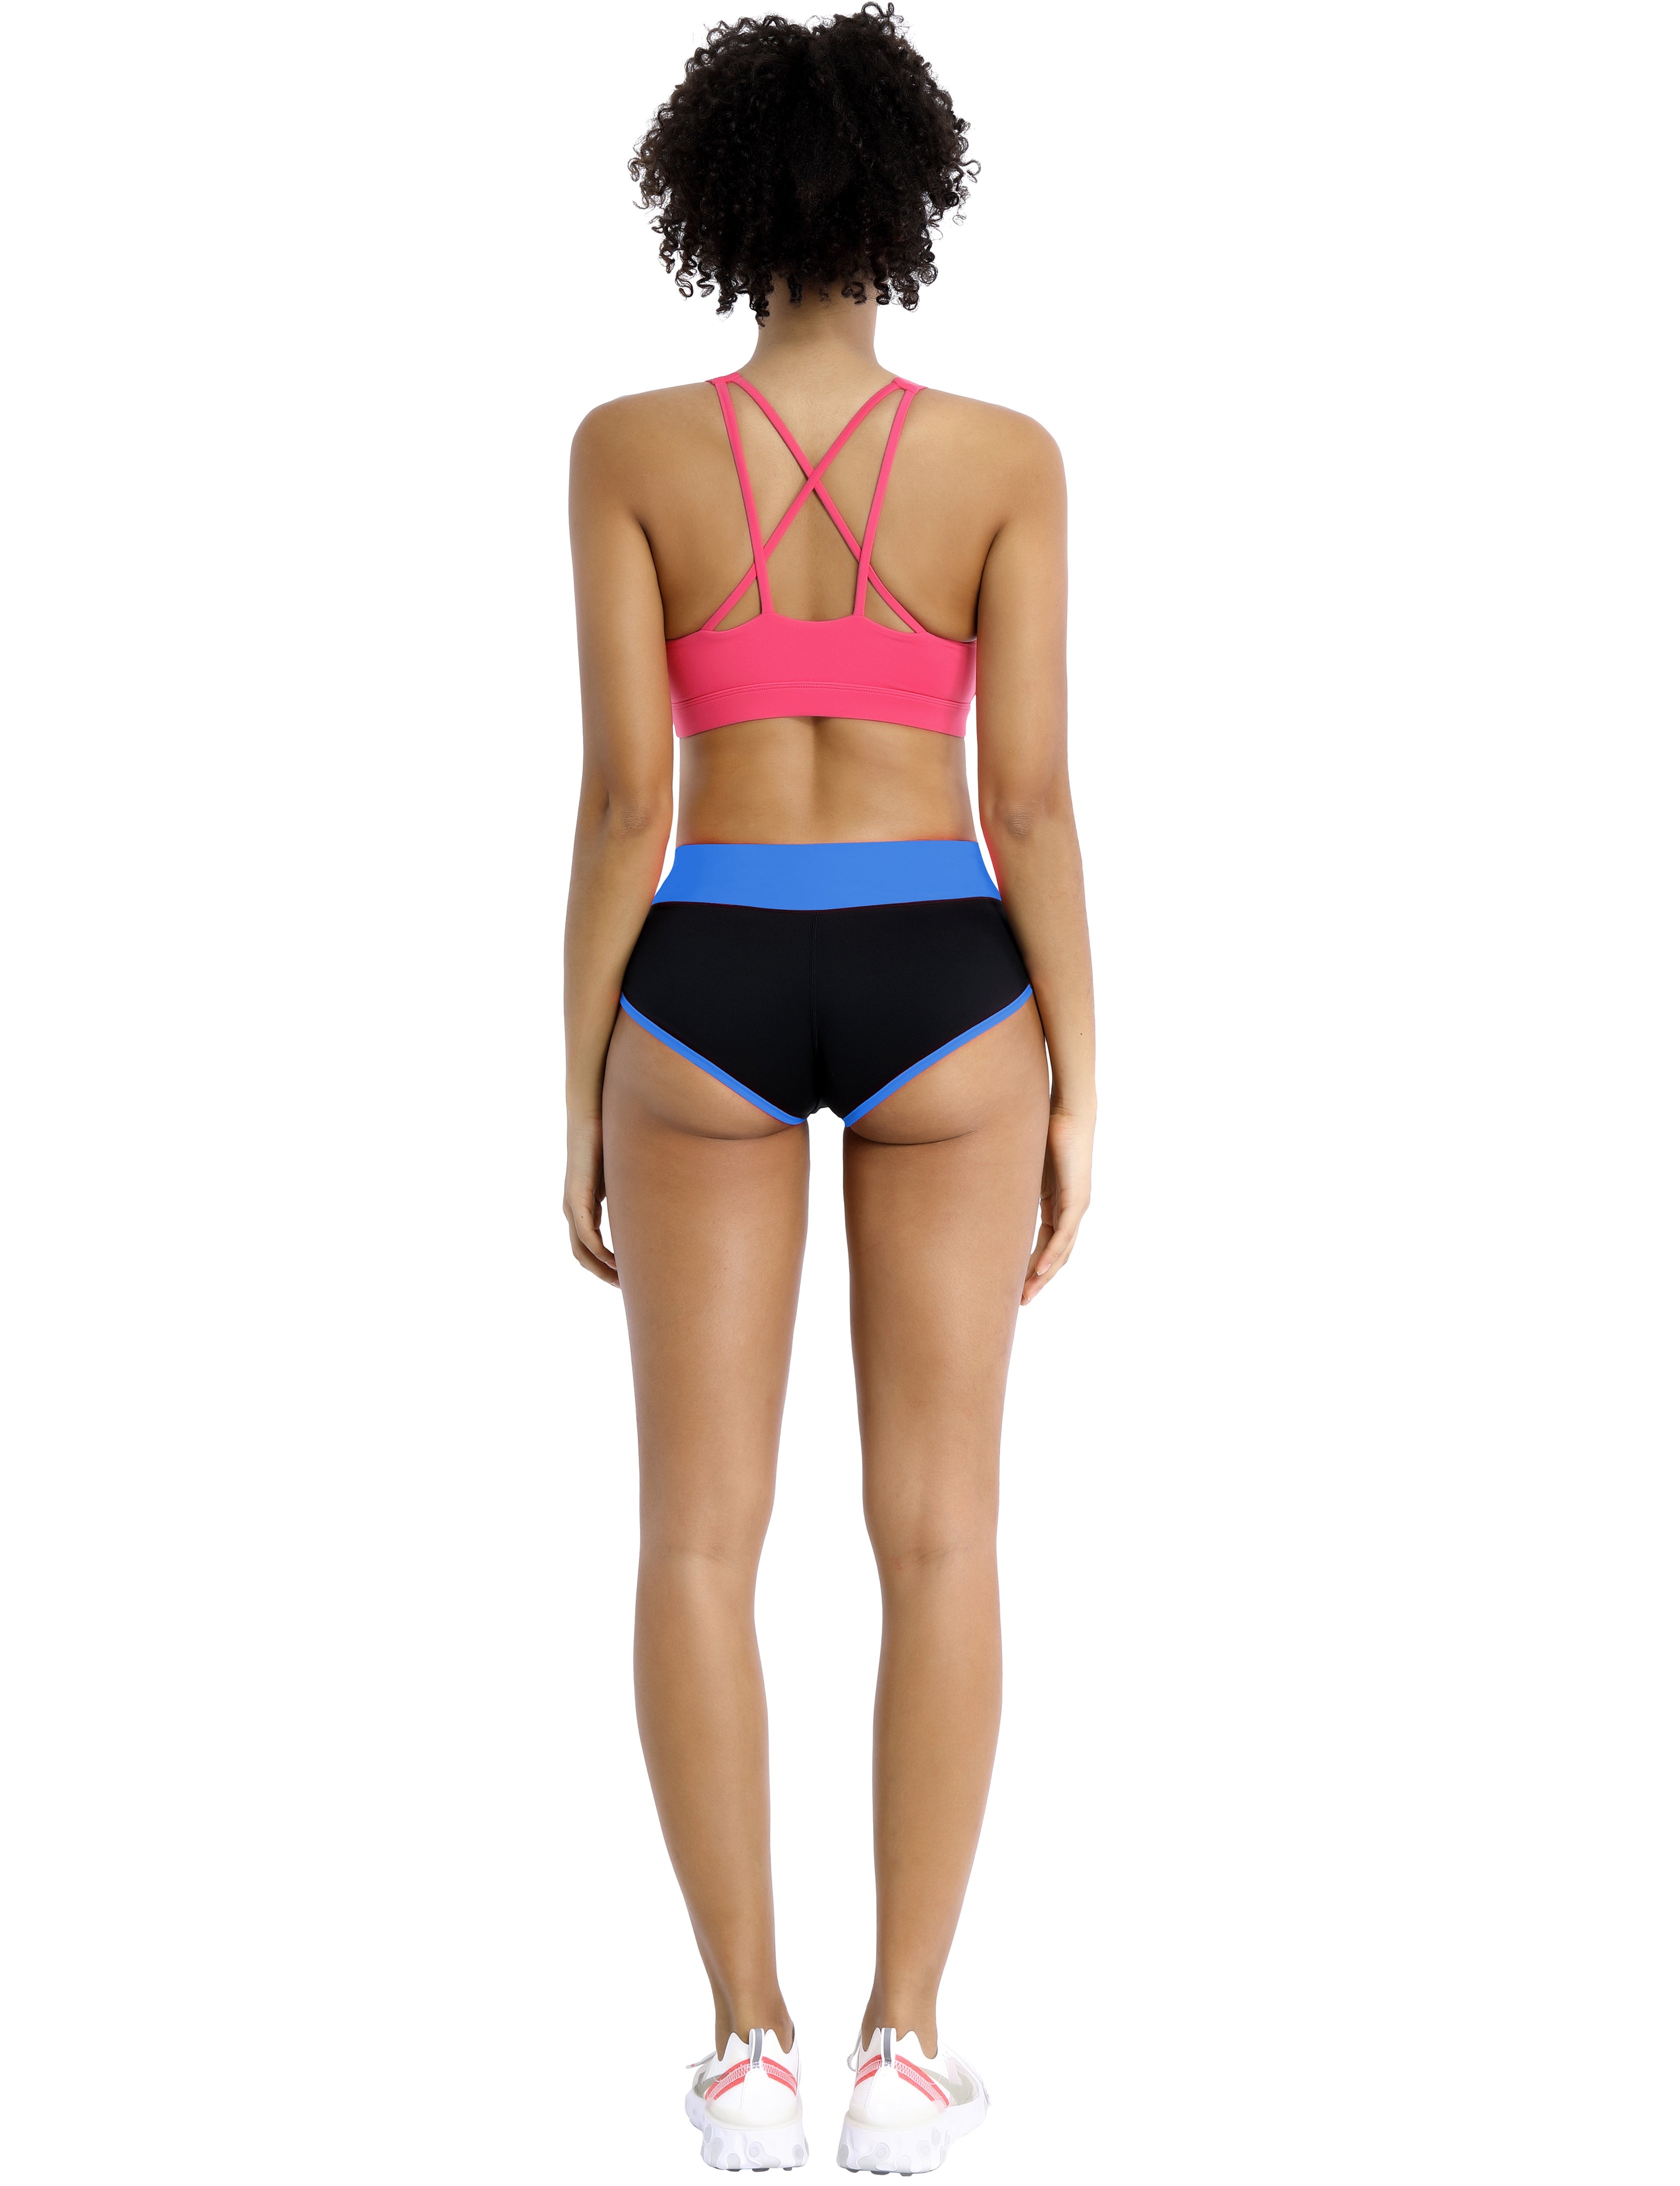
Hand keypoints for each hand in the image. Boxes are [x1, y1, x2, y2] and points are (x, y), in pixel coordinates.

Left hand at [564, 1112, 618, 1285]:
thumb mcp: (624, 1174)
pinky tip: (616, 1263)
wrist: (590, 1114)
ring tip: (622, 1282)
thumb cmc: (609, 1137)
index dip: (606, 1264)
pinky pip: (586, 1236)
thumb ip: (633, 1191)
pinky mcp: (576, 1199)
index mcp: (583, 1204)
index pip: (590, 1245)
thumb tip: (659, 1200)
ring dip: (601, 1269)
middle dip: (603, 1273)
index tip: (626, 1277)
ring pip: (582, 1251)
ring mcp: (572, 1205)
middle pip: (583, 1255)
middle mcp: (573, 1209)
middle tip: (625, 1288)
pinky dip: (599, 1253)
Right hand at [1022, 1105, 1092, 1303]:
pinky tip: (1039, 1271)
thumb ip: (1008, 1183)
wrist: (1067, 1109)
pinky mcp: (1077, 1198)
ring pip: (1062, 1251)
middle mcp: (1071, 1209)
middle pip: (1055, 1255)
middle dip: (1038, 1280)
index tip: (1015, 1284)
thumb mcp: (1020, 1166)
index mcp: (1058, 1204)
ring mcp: (1076, 1206)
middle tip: (1021, 1302)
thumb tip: (978, 1187)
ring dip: (1044, 1275)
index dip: (1031, 1266)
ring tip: (1027, 1295)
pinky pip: (1064, 1234)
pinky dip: (1052, 1254)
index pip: (1045, 1243)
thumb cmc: (1043, 1130)